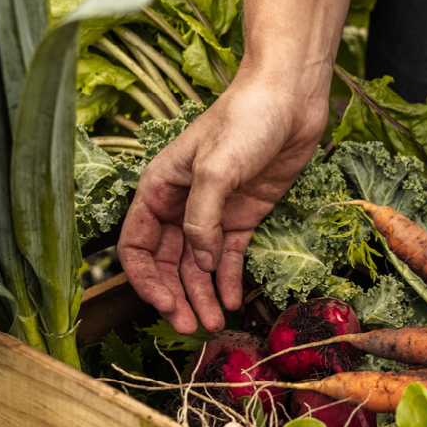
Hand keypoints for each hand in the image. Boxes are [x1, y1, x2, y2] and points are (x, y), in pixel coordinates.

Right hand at [119, 72, 326, 332]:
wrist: (289, 99)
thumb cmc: (245, 119)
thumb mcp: (216, 169)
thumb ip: (201, 218)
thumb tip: (198, 260)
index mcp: (159, 188)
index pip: (137, 244)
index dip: (146, 279)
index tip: (165, 305)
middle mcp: (181, 204)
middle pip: (167, 263)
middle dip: (176, 296)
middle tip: (193, 327)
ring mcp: (213, 212)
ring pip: (198, 265)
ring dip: (203, 295)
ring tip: (215, 324)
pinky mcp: (243, 215)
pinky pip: (229, 256)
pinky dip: (229, 280)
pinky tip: (234, 301)